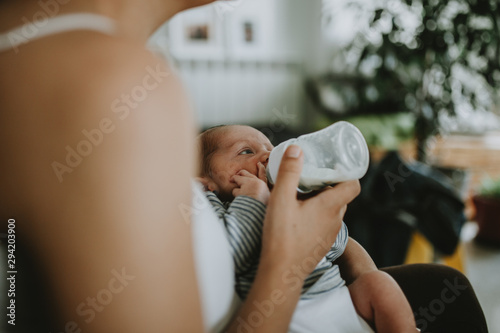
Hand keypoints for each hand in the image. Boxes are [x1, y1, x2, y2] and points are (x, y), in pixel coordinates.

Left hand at [231, 163, 269, 204]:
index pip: (262, 175)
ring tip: (232, 181)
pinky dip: (235, 193)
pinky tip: (236, 196)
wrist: (257, 210)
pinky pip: (235, 190)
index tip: (258, 164)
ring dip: (235, 180)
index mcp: (264, 186)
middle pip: (246, 173)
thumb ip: (266, 196)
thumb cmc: (263, 207)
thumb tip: (266, 197)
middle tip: (237, 174)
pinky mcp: (240, 190)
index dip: (260, 169)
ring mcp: (247, 185)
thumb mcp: (269, 199)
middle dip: (241, 173)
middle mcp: (255, 183)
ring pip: (237, 179)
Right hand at [260, 145, 359, 279]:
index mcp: (331, 206)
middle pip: (341, 196)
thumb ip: (289, 172)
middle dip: (329, 184)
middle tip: (311, 177)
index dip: (347, 173)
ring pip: (332, 211)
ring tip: (301, 195)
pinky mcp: (322, 245)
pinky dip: (317, 215)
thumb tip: (297, 148)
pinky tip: (298, 217)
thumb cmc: (282, 236)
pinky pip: (325, 224)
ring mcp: (330, 234)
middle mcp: (336, 220)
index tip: (332, 166)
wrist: (281, 273)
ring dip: (322, 201)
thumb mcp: (281, 199)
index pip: (353, 184)